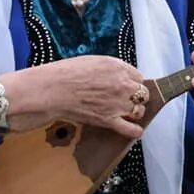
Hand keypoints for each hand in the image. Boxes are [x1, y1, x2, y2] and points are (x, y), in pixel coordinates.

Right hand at [0, 55, 146, 138]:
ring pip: (139, 111)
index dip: (133, 83)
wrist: (50, 90)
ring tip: (126, 114)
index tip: (128, 87)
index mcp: (117, 67)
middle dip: (136, 98)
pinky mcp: (109, 120)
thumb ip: (109, 69)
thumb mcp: (91, 61)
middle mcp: (122, 84)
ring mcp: (117, 103)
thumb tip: (117, 75)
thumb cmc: (64, 74)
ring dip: (134, 113)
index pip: (139, 77)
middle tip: (126, 101)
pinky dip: (134, 131)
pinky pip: (131, 129)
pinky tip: (133, 130)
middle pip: (142, 94)